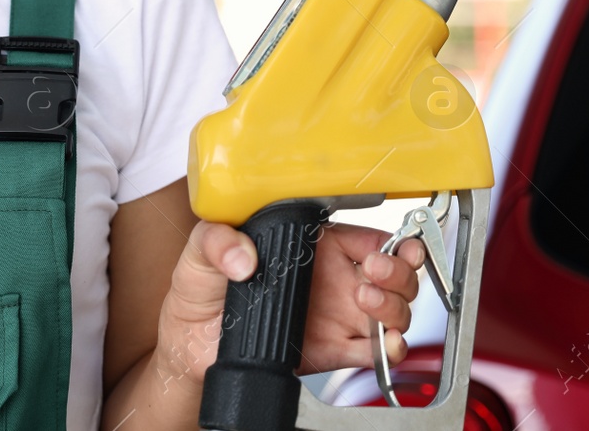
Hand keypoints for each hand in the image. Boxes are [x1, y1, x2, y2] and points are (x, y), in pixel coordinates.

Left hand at [153, 218, 424, 391]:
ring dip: (393, 307)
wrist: (191, 346)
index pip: (367, 236)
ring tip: (366, 302)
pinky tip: (385, 344)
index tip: (382, 249)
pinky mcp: (334, 351)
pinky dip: (390, 350)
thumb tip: (243, 256)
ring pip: (392, 310)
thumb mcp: (201, 252)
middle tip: (375, 273)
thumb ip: (217, 240)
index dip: (389, 241)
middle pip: (392, 272)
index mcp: (312, 246)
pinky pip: (375, 351)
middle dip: (397, 272)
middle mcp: (333, 279)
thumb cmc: (200, 290)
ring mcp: (338, 316)